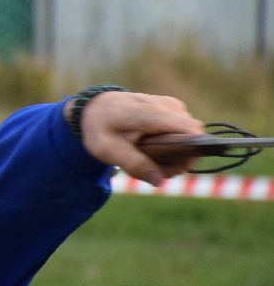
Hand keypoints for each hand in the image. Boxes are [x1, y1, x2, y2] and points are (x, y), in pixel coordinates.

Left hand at [70, 91, 205, 185]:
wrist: (93, 108)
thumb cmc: (99, 128)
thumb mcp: (107, 150)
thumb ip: (134, 164)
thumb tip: (159, 180)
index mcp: (150, 113)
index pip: (191, 129)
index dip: (191, 151)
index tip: (174, 167)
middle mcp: (165, 105)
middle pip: (193, 134)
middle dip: (181, 156)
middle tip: (155, 168)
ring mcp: (169, 104)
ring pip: (189, 132)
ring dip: (176, 150)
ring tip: (150, 157)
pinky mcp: (170, 107)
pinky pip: (182, 128)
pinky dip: (172, 140)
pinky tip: (153, 147)